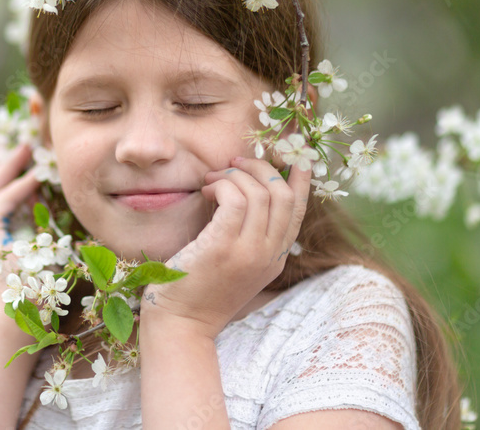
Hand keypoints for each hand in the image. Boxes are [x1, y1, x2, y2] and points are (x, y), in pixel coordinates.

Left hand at [139, 155, 311, 339]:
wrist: (180, 325)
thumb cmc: (198, 290)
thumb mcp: (235, 264)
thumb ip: (248, 236)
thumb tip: (245, 191)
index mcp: (276, 259)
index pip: (299, 209)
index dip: (299, 177)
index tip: (291, 153)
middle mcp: (269, 255)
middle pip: (284, 194)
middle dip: (262, 167)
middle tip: (234, 162)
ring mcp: (249, 252)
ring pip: (261, 193)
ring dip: (236, 174)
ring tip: (214, 178)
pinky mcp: (223, 247)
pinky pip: (235, 199)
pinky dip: (223, 185)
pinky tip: (207, 189)